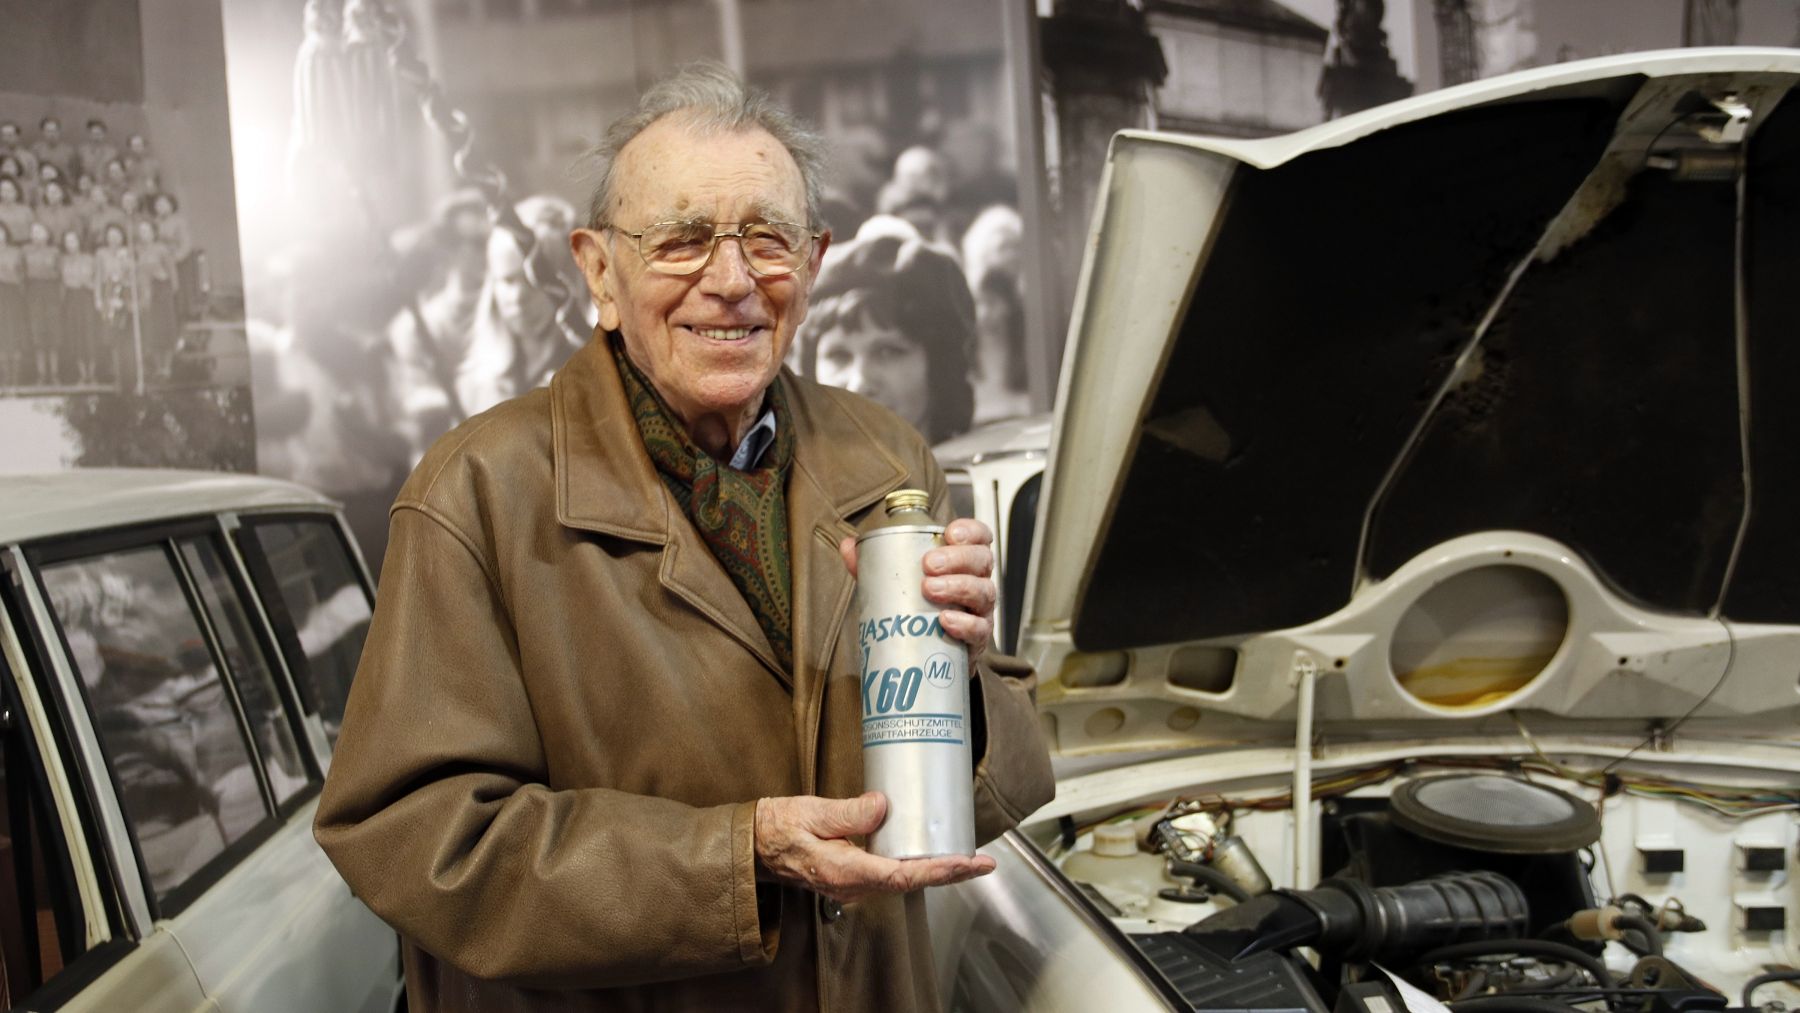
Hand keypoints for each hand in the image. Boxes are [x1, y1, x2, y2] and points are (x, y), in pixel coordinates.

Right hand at [754, 793, 995, 903]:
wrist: (754, 844)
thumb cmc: (777, 827)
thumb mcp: (809, 811)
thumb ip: (846, 812)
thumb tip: (882, 806)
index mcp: (844, 870)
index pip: (902, 875)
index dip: (939, 870)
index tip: (968, 863)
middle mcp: (852, 884)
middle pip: (911, 882)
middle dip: (949, 873)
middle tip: (984, 863)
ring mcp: (852, 884)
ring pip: (903, 880)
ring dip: (936, 871)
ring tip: (968, 860)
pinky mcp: (852, 875)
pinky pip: (891, 874)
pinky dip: (917, 866)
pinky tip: (932, 855)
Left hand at [840, 517, 996, 659]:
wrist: (929, 657)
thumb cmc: (918, 610)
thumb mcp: (896, 584)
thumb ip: (874, 565)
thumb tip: (848, 546)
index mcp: (963, 563)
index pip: (979, 538)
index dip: (970, 531)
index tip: (949, 533)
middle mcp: (978, 582)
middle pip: (981, 561)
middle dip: (957, 558)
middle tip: (928, 565)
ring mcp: (980, 612)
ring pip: (983, 592)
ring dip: (959, 587)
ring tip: (930, 589)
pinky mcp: (977, 640)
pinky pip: (980, 630)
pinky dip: (965, 624)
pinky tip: (945, 621)